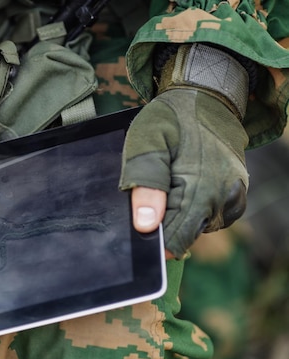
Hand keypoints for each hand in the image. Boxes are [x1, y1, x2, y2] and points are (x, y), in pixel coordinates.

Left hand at [120, 44, 249, 257]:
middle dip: (165, 225)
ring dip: (179, 216)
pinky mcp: (236, 195)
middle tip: (151, 198)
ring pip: (198, 227)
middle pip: (187, 235)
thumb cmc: (171, 119)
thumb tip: (146, 226)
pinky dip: (194, 210)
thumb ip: (145, 182)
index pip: (176, 238)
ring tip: (169, 185)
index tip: (140, 230)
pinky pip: (211, 218)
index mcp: (201, 187)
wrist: (208, 98)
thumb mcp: (147, 142)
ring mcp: (233, 197)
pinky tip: (183, 188)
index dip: (155, 240)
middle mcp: (222, 197)